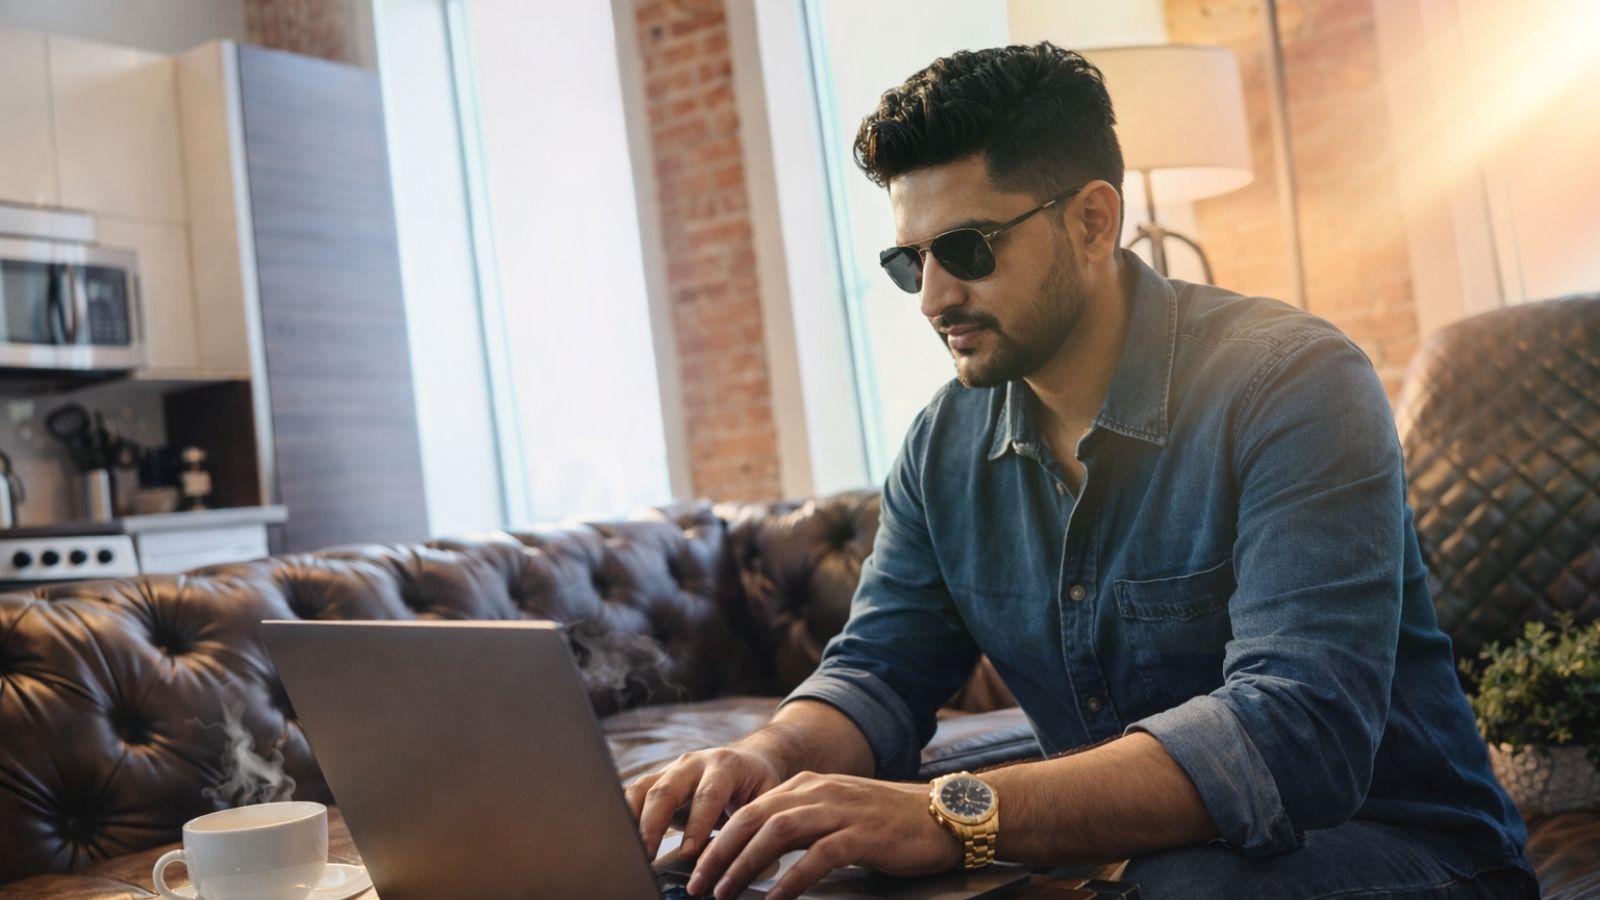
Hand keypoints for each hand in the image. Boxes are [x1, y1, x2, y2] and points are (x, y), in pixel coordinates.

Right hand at [625, 746, 785, 861]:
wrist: (747, 759)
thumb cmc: (756, 783)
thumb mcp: (766, 798)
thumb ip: (753, 822)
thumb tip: (744, 859)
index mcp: (725, 765)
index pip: (707, 795)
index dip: (696, 825)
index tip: (687, 854)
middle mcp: (693, 763)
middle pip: (666, 790)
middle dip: (654, 824)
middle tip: (648, 854)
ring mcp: (671, 769)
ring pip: (643, 789)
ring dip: (633, 820)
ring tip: (630, 848)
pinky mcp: (657, 779)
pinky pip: (634, 793)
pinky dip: (625, 814)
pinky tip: (622, 836)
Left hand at [686, 771, 962, 899]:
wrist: (941, 815)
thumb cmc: (886, 821)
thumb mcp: (835, 813)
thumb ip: (799, 825)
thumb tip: (756, 854)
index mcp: (807, 785)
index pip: (749, 809)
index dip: (718, 839)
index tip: (697, 870)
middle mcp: (818, 791)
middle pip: (753, 818)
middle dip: (720, 853)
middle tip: (700, 886)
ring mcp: (840, 810)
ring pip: (777, 833)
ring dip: (745, 865)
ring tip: (727, 894)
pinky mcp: (862, 834)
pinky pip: (817, 856)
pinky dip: (792, 879)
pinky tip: (776, 899)